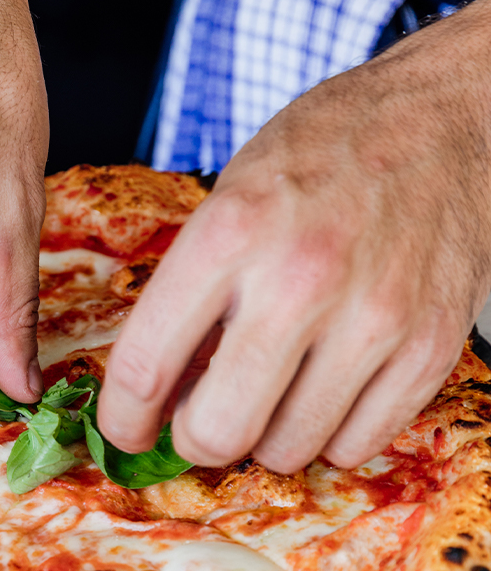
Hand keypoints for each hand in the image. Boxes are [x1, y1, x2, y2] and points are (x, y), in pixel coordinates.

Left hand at [98, 0, 490, 472]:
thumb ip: (189, 296)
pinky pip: (358, 447)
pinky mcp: (431, 345)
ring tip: (273, 394)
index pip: (145, 366)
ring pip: (287, 450)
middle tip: (200, 419)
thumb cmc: (323, 159)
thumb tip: (155, 397)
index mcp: (231, 232)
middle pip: (217, 431)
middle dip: (195, 439)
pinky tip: (326, 394)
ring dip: (267, 438)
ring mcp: (374, 317)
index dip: (123, 419)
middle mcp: (302, 278)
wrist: (447, 120)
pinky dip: (332, 436)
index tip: (126, 430)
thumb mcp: (230, 200)